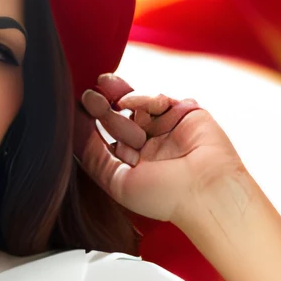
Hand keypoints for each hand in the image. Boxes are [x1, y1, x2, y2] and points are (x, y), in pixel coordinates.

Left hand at [75, 72, 243, 224]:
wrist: (206, 190)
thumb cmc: (164, 196)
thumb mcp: (117, 181)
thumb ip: (94, 157)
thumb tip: (74, 130)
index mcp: (135, 165)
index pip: (108, 139)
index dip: (91, 126)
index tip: (74, 112)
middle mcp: (150, 146)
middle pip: (119, 119)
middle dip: (102, 107)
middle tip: (87, 96)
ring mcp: (167, 128)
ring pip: (137, 106)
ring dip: (118, 94)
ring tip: (101, 85)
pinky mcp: (185, 113)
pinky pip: (158, 100)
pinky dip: (143, 98)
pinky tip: (128, 101)